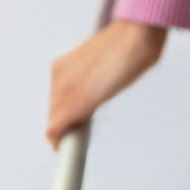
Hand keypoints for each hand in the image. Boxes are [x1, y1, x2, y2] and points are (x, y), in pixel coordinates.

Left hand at [45, 20, 167, 149]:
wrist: (137, 34)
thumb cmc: (131, 44)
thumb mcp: (103, 61)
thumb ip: (92, 79)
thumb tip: (96, 94)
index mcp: (61, 65)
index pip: (55, 99)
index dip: (63, 114)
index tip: (73, 125)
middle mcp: (57, 77)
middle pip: (53, 113)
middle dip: (65, 126)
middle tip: (79, 136)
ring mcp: (64, 91)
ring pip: (54, 124)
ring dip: (65, 136)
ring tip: (77, 145)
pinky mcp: (73, 105)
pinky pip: (56, 133)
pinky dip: (60, 146)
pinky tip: (68, 154)